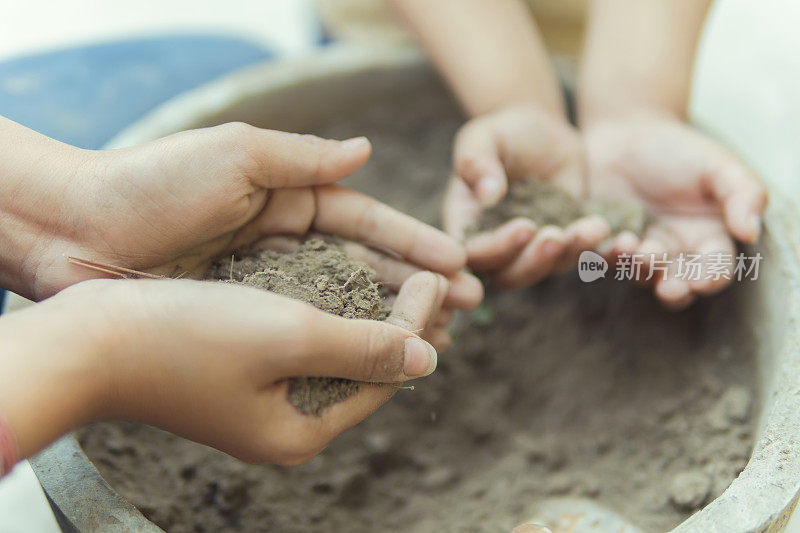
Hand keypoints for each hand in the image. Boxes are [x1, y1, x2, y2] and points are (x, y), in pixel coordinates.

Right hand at [0, 274, 444, 464]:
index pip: (385, 375)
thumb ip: (364, 348)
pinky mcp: (238, 371)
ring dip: (364, 308)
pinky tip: (339, 276)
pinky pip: (298, 339)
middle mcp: (285, 422)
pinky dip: (323, 308)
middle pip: (363, 366)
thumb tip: (430, 358)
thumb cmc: (190, 337)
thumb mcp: (290, 336)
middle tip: (432, 275)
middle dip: (399, 318)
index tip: (436, 275)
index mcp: (303, 429)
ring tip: (396, 270)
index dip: (418, 323)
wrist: (90, 339)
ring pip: (332, 348)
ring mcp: (260, 398)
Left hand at [17, 123, 481, 316]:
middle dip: (415, 284)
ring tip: (435, 336)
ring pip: (340, 300)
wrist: (75, 232)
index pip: (365, 220)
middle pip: (363, 265)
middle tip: (466, 307)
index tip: (458, 262)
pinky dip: (339, 339)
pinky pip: (302, 327)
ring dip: (388, 316)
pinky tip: (371, 354)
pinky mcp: (241, 313)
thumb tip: (367, 152)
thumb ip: (305, 160)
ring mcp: (264, 279)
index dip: (412, 242)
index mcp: (286, 195)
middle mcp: (281, 237)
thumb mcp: (236, 155)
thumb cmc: (154, 185)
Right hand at [444, 104, 609, 286]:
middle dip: (532, 262)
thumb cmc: (504, 131)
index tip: (525, 225)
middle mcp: (494, 244)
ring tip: (587, 230)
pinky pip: (570, 257)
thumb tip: (487, 196)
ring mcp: (527, 249)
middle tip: (555, 236)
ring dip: (564, 257)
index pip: (474, 253)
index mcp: (467, 224)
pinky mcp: (559, 244)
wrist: (543, 130)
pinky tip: (599, 226)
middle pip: (506, 275)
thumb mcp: (484, 136)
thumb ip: (476, 162)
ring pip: (540, 271)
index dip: (497, 249)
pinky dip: (585, 247)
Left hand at [583, 111, 766, 308]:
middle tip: (669, 288)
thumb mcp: (718, 166)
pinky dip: (606, 253)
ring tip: (635, 247)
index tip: (703, 281)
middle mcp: (673, 253)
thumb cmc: (679, 150)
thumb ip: (742, 194)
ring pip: (639, 274)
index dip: (710, 278)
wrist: (625, 132)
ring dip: (639, 267)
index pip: (715, 268)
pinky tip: (608, 236)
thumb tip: (751, 232)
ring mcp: (637, 251)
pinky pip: (603, 257)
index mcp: (707, 239)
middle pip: (677, 283)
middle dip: (675, 290)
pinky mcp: (604, 244)